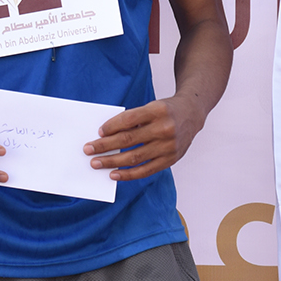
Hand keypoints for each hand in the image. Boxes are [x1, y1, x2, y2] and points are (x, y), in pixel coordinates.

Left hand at [85, 97, 203, 180]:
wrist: (192, 114)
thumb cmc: (165, 110)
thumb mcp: (151, 106)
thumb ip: (133, 119)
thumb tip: (107, 135)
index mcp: (157, 110)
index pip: (128, 119)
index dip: (111, 126)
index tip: (98, 133)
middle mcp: (164, 128)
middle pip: (128, 139)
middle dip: (105, 146)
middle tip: (88, 149)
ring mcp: (168, 146)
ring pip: (134, 157)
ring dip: (112, 161)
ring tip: (96, 163)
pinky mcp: (170, 159)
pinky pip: (146, 170)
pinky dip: (128, 174)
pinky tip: (114, 174)